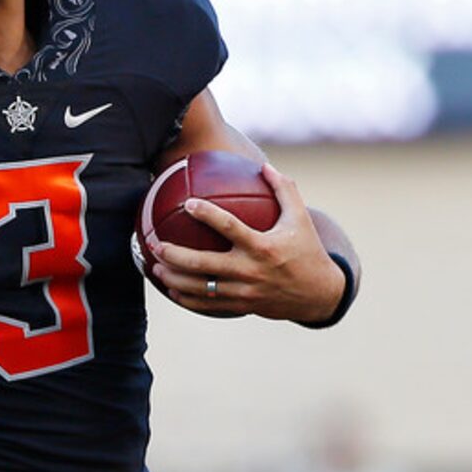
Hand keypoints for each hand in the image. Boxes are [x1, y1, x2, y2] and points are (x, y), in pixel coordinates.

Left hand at [148, 165, 346, 322]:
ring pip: (199, 287)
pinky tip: (171, 289)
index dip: (207, 214)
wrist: (317, 294)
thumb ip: (285, 190)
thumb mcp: (301, 218)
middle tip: (154, 242)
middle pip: (203, 264)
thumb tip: (264, 166)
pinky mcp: (240, 305)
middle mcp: (249, 270)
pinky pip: (207, 304)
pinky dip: (186, 297)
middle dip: (173, 254)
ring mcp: (243, 291)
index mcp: (263, 246)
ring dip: (173, 278)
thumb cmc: (307, 250)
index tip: (188, 203)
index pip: (229, 227)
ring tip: (154, 267)